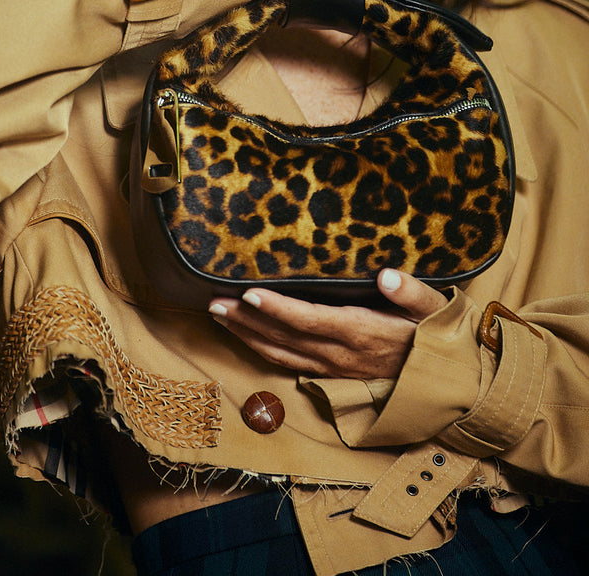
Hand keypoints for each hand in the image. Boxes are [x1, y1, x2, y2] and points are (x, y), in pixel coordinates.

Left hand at [208, 269, 447, 378]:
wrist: (443, 382)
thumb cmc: (435, 337)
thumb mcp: (433, 309)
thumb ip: (411, 292)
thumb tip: (388, 275)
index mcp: (359, 332)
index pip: (308, 320)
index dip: (277, 309)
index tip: (249, 294)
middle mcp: (339, 354)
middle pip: (283, 338)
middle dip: (246, 320)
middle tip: (213, 301)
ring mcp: (332, 368)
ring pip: (279, 354)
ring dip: (245, 335)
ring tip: (218, 315)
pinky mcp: (330, 374)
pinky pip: (287, 364)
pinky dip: (260, 350)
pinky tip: (244, 336)